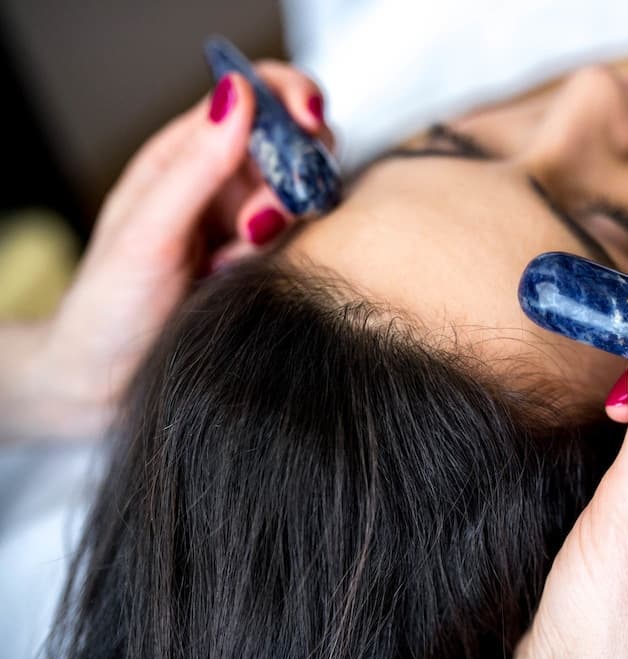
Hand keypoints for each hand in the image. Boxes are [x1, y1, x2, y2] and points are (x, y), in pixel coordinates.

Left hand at [13, 62, 332, 439]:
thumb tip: (238, 92)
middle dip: (295, 174)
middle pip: (293, 145)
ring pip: (305, 196)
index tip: (310, 124)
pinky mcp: (268, 265)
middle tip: (261, 222)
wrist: (105, 385)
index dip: (290, 97)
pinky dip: (290, 257)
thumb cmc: (109, 307)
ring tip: (237, 261)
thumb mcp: (149, 231)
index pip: (254, 97)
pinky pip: (306, 243)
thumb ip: (197, 164)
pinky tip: (249, 280)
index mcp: (185, 156)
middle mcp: (221, 184)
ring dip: (286, 224)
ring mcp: (248, 225)